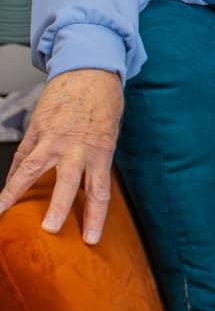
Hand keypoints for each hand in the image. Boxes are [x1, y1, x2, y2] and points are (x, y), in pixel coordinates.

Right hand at [0, 69, 123, 244]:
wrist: (89, 71)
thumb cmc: (103, 104)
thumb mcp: (108, 135)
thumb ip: (95, 161)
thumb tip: (83, 188)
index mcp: (100, 152)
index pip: (99, 192)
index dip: (96, 218)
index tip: (91, 239)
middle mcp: (76, 147)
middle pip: (67, 184)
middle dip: (58, 208)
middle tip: (50, 229)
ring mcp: (53, 138)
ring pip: (32, 170)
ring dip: (15, 192)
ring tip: (1, 210)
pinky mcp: (36, 129)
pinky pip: (21, 156)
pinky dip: (12, 175)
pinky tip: (5, 192)